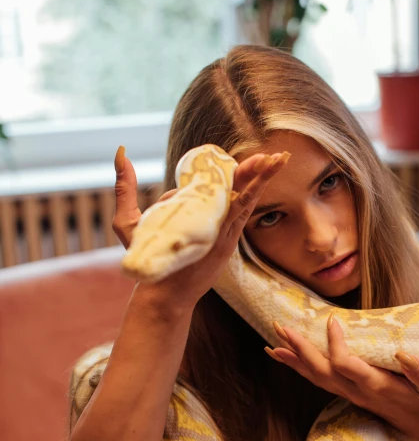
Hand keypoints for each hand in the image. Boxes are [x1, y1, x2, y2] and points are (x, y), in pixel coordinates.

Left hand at [111, 145, 289, 307]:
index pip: (210, 183)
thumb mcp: (129, 219)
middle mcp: (212, 218)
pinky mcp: (224, 240)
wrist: (157, 289)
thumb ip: (125, 187)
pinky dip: (252, 196)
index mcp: (195, 211)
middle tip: (269, 156)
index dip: (222, 168)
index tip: (228, 156)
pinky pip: (240, 213)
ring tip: (276, 160)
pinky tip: (262, 184)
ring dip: (260, 178)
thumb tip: (121, 152)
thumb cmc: (145, 255)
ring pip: (243, 197)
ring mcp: (220, 229)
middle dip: (251, 170)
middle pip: (235, 187)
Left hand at [266, 316, 418, 440]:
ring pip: (316, 378)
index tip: (332, 320)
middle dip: (300, 350)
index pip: (346, 364)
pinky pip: (319, 381)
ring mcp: (351, 395)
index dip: (335, 344)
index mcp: (377, 386)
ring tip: (273, 345)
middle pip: (321, 372)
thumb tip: (403, 353)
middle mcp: (358, 392)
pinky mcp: (349, 394)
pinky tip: (287, 358)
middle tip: (281, 328)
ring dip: (294, 361)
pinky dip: (301, 368)